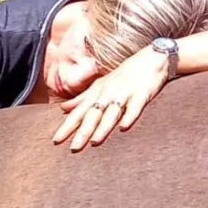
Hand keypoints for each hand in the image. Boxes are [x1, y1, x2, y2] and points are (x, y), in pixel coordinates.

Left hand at [53, 48, 169, 151]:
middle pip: (93, 115)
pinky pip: (135, 107)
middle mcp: (108, 94)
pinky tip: (124, 128)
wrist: (151, 58)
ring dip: (103, 127)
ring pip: (112, 113)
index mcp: (97, 94)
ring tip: (94, 142)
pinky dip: (130, 116)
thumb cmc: (123, 75)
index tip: (56, 141)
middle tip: (73, 149)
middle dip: (83, 132)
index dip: (67, 127)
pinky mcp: (142, 94)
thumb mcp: (100, 85)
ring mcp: (125, 94)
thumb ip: (82, 99)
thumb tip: (62, 109)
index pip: (79, 113)